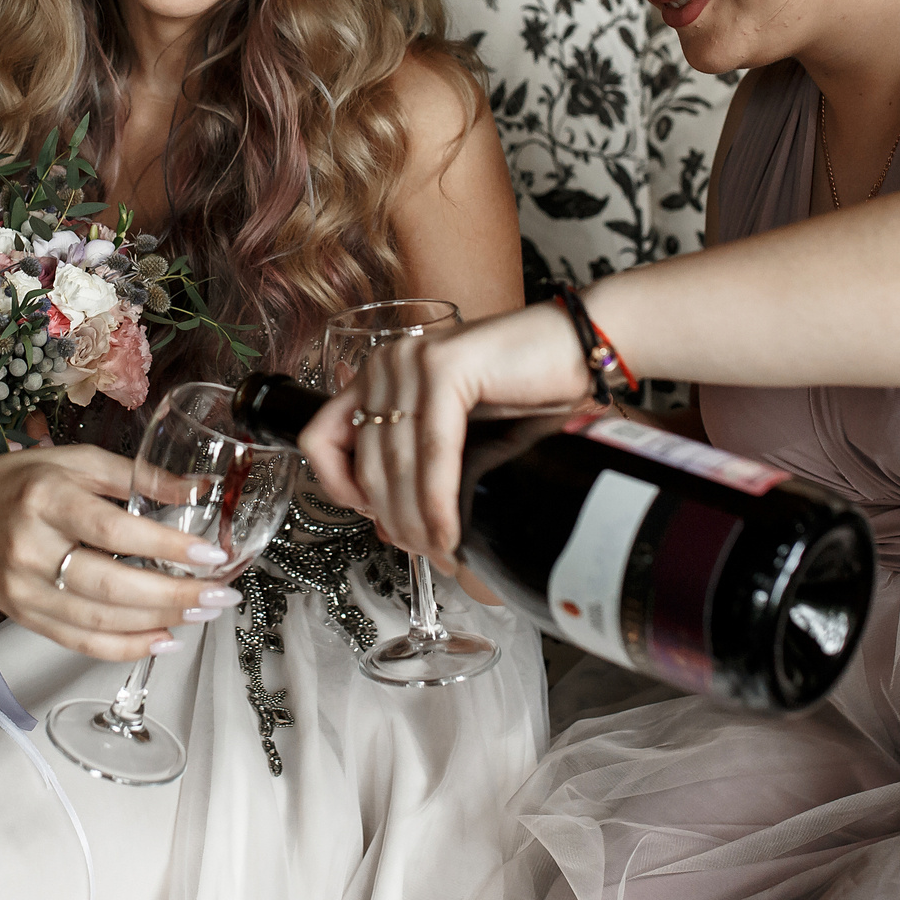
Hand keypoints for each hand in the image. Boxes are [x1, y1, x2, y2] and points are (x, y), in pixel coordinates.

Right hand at [0, 443, 240, 661]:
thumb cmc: (17, 483)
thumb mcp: (75, 461)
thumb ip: (136, 476)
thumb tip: (199, 489)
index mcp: (46, 499)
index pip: (113, 530)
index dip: (166, 547)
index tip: (210, 554)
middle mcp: (31, 548)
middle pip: (109, 585)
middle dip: (173, 595)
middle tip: (219, 594)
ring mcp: (25, 590)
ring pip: (98, 621)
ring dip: (158, 622)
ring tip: (201, 612)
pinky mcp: (25, 617)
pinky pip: (80, 642)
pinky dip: (126, 648)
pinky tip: (163, 640)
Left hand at [300, 300, 589, 566]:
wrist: (580, 347)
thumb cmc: (528, 387)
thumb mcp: (459, 427)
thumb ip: (421, 463)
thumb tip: (389, 525)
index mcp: (380, 375)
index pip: (320, 438)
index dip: (336, 488)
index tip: (374, 519)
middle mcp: (386, 364)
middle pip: (365, 463)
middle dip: (394, 521)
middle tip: (425, 552)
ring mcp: (411, 362)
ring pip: (396, 463)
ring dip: (416, 521)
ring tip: (441, 551)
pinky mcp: (445, 367)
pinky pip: (432, 451)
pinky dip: (438, 500)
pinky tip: (450, 529)